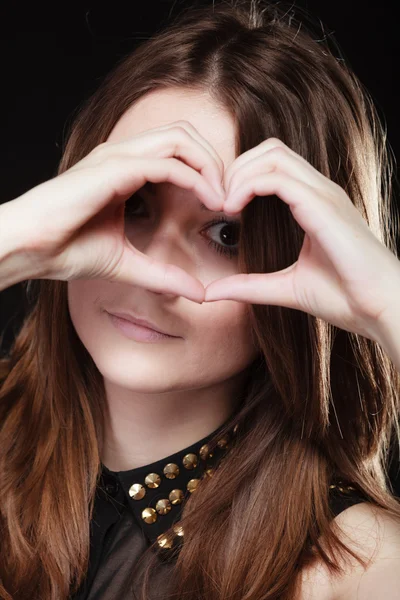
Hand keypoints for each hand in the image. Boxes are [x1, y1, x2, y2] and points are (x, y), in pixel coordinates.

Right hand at [2, 121, 224, 301]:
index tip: (225, 204)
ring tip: (224, 197)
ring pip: (179, 138)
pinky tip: (209, 200)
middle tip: (233, 195)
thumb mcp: (129, 265)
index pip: (178, 152)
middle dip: (215, 161)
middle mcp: (122, 156)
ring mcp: (117, 158)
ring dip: (210, 164)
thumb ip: (164, 274)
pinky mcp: (113, 168)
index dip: (207, 172)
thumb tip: (199, 293)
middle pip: (184, 135)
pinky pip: (166, 162)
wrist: (29, 249)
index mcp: (125, 171)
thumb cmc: (65, 251)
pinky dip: (194, 177)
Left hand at [204, 138, 399, 341]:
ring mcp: (325, 195)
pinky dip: (249, 186)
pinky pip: (279, 179)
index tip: (221, 208)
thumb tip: (211, 292)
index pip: (273, 164)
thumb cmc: (345, 297)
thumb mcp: (285, 288)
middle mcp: (320, 191)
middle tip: (217, 201)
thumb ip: (249, 286)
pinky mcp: (324, 207)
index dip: (240, 178)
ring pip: (272, 155)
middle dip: (235, 169)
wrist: (381, 308)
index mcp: (314, 202)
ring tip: (224, 204)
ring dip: (239, 174)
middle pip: (269, 150)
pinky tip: (233, 209)